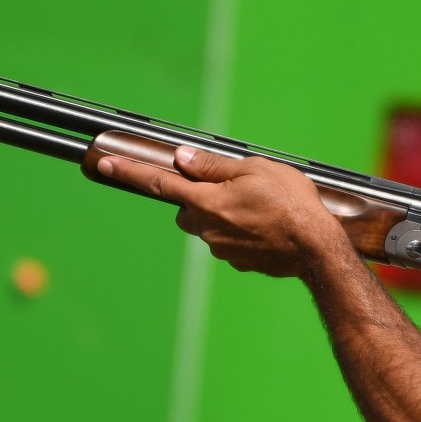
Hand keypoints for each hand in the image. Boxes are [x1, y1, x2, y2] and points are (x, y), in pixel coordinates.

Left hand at [95, 147, 343, 277]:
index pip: (158, 183)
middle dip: (198, 198)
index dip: (128, 171)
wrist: (316, 250)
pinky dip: (242, 232)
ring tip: (261, 208)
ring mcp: (221, 249)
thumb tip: (182, 160)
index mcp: (207, 201)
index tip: (104, 163)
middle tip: (233, 189)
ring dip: (224, 215)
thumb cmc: (292, 203)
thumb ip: (215, 166)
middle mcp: (207, 228)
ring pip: (209, 225)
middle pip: (186, 209)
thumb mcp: (257, 170)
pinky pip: (230, 241)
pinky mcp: (238, 262)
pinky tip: (267, 226)